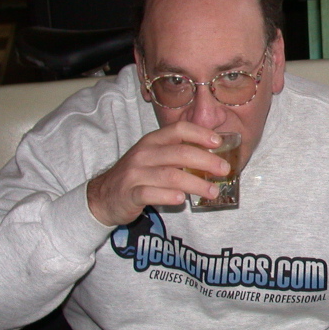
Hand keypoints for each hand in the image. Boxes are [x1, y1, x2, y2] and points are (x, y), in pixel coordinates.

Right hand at [86, 123, 230, 225]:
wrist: (103, 196)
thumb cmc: (138, 175)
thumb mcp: (155, 158)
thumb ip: (179, 154)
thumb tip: (215, 155)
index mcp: (152, 141)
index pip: (178, 130)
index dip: (200, 134)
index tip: (218, 142)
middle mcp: (144, 154)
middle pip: (180, 153)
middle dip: (206, 161)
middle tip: (224, 170)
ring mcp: (135, 174)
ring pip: (170, 176)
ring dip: (195, 183)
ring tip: (213, 191)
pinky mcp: (129, 194)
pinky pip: (151, 194)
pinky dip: (168, 196)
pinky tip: (181, 199)